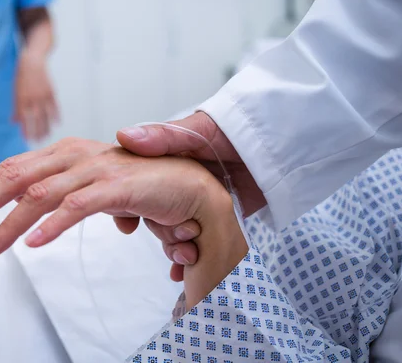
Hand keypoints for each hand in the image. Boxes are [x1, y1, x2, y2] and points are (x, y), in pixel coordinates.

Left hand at [0, 137, 231, 259]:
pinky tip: (34, 244)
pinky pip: (77, 207)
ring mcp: (96, 169)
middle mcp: (76, 155)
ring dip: (10, 223)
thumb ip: (64, 195)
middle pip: (18, 176)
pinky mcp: (117, 186)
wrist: (188, 182)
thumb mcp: (92, 188)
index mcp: (67, 154)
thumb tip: (35, 218)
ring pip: (41, 195)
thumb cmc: (140, 184)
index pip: (16, 167)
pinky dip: (53, 225)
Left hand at [13, 51, 58, 140]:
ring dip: (47, 127)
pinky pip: (54, 106)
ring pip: (46, 115)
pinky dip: (56, 115)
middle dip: (37, 132)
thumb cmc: (22, 78)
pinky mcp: (51, 92)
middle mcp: (33, 98)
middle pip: (36, 119)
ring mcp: (43, 95)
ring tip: (47, 136)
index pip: (24, 119)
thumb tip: (14, 122)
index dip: (26, 130)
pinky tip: (57, 124)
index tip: (27, 139)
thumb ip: (16, 108)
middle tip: (38, 142)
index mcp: (22, 99)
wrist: (32, 62)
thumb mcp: (16, 92)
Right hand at [115, 112, 263, 267]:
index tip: (126, 223)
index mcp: (165, 163)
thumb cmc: (235, 130)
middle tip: (173, 239)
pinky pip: (198, 243)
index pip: (134, 188)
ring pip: (173, 233)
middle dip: (159, 231)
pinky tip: (188, 270)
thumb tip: (123, 136)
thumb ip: (163, 136)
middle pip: (152, 215)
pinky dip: (193, 259)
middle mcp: (176, 186)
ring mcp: (196, 204)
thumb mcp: (197, 130)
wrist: (278, 149)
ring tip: (189, 256)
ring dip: (176, 249)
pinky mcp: (215, 219)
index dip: (126, 207)